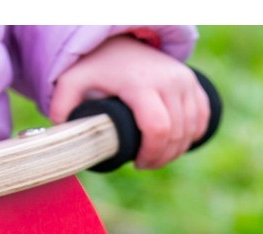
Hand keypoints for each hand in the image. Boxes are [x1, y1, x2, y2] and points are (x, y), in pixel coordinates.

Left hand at [49, 34, 209, 169]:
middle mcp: (169, 80)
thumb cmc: (96, 66)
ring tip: (157, 155)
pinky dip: (192, 136)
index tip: (137, 163)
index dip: (151, 155)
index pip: (158, 129)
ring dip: (176, 150)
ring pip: (191, 131)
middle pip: (176, 135)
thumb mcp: (74, 81)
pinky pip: (201, 119)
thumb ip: (62, 105)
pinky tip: (176, 143)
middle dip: (161, 158)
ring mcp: (185, 80)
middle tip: (144, 164)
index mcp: (141, 84)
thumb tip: (61, 134)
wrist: (121, 41)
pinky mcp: (194, 83)